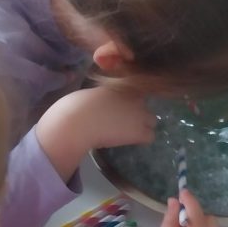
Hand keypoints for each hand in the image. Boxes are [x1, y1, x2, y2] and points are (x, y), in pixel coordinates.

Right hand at [36, 87, 155, 181]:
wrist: (78, 121)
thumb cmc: (75, 107)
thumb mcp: (92, 94)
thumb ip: (103, 96)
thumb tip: (105, 104)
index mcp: (122, 85)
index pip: (137, 91)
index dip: (130, 101)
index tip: (121, 108)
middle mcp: (135, 97)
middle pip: (146, 105)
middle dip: (138, 112)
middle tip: (123, 121)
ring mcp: (139, 114)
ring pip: (152, 121)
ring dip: (143, 126)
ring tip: (127, 132)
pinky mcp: (139, 131)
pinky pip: (150, 137)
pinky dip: (142, 139)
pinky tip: (130, 141)